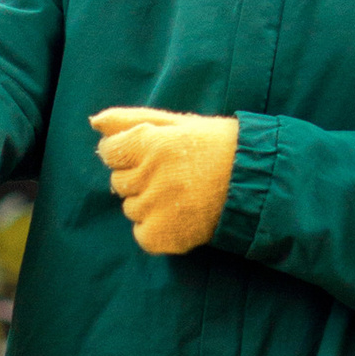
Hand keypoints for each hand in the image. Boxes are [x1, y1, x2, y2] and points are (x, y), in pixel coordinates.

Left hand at [90, 106, 240, 256]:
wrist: (260, 183)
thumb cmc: (219, 146)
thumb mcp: (178, 123)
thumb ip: (132, 120)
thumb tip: (94, 122)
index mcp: (151, 142)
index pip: (110, 151)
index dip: (130, 152)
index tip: (155, 154)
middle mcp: (151, 175)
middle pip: (119, 182)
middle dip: (140, 178)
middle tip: (175, 174)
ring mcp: (157, 208)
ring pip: (131, 208)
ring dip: (149, 203)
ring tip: (183, 195)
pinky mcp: (166, 235)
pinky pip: (142, 234)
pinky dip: (157, 229)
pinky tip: (181, 216)